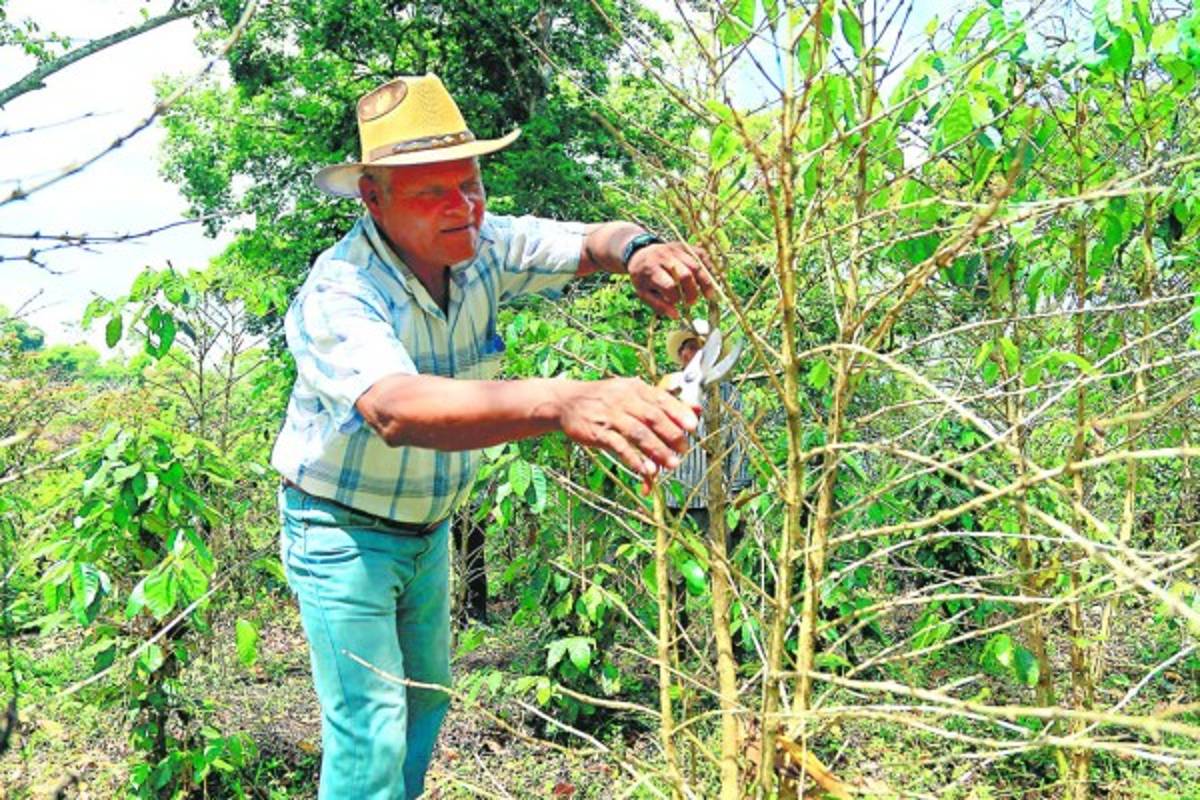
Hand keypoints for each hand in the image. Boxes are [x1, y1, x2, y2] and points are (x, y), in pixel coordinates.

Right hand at [557, 377, 698, 490]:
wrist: (566, 402)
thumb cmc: (604, 399)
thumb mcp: (631, 394)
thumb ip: (661, 402)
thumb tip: (696, 409)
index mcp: (635, 388)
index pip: (661, 398)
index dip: (679, 412)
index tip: (693, 425)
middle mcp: (623, 399)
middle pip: (652, 417)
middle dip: (671, 435)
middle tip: (684, 449)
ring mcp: (610, 415)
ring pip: (638, 433)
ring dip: (657, 450)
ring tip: (671, 464)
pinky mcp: (598, 432)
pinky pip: (619, 446)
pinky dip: (634, 459)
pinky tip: (646, 470)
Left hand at [627, 242, 716, 317]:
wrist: (639, 253)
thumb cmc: (642, 277)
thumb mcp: (643, 292)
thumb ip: (658, 305)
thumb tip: (676, 316)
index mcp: (651, 270)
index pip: (669, 285)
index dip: (677, 297)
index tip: (679, 304)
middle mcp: (665, 258)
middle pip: (685, 274)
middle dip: (692, 291)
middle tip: (692, 302)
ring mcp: (676, 250)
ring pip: (696, 265)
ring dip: (705, 282)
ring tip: (708, 295)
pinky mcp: (684, 246)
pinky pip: (701, 254)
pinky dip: (709, 266)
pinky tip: (711, 278)